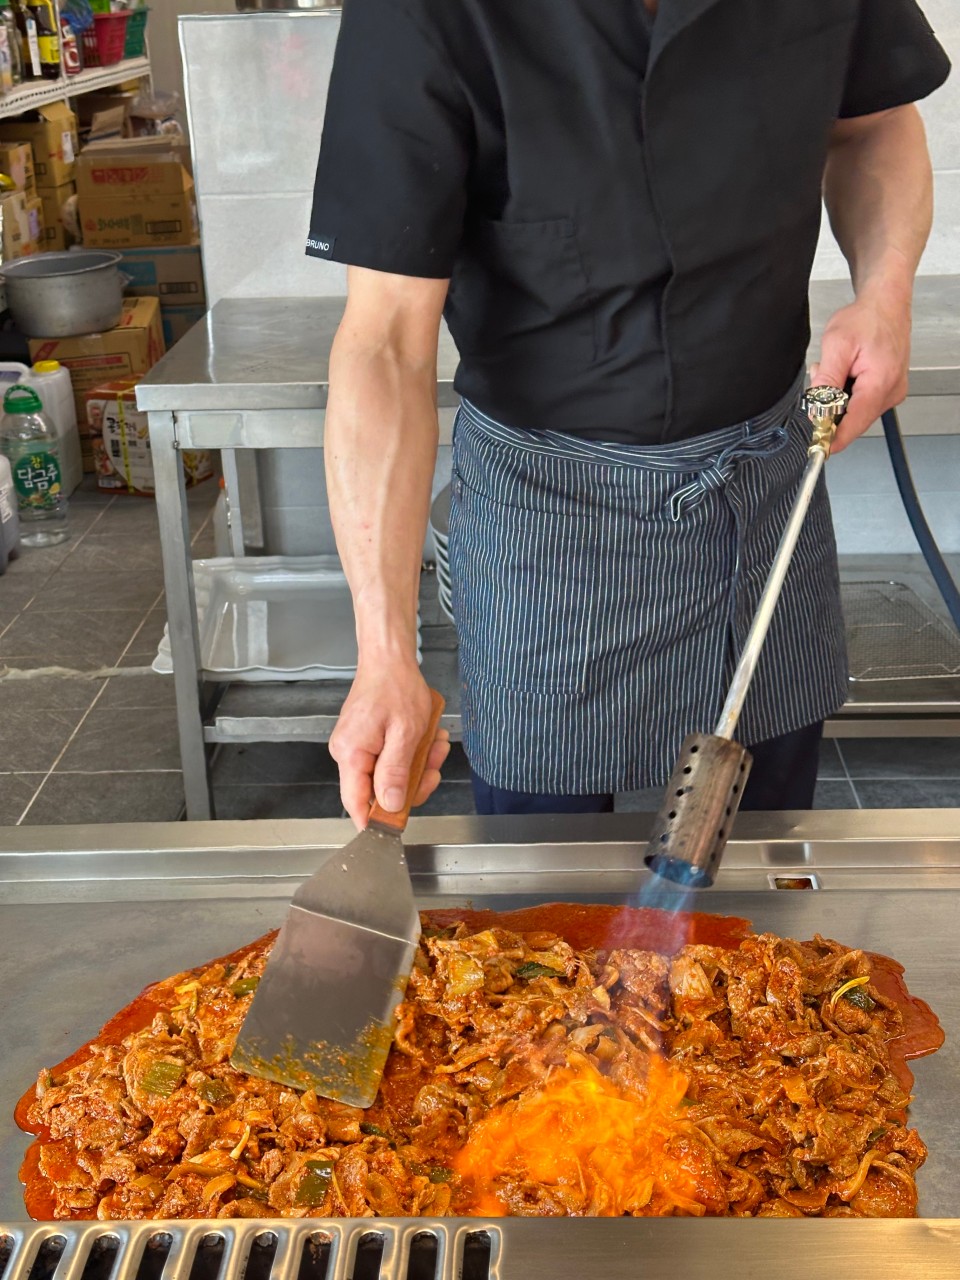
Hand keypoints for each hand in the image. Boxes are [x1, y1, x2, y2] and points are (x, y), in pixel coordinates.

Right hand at [329, 662, 449, 828]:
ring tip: (435, 742)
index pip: (355, 802)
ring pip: (389, 774)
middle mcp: (347, 753)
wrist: (389, 659)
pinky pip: (389, 758)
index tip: (396, 829)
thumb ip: (396, 772)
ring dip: (417, 763)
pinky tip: (426, 737)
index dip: (375, 821)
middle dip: (413, 780)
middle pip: (379, 790)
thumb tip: (391, 805)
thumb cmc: (396, 686)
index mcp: (351, 753)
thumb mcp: (405, 732)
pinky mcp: (366, 741)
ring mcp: (356, 747)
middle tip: (434, 764)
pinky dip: (411, 752)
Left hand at [809, 291, 910, 452]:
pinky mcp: (889, 389)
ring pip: (856, 411)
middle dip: (832, 407)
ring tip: (840, 368)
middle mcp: (891, 391)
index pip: (855, 423)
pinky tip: (848, 372)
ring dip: (840, 397)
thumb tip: (818, 408)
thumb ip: (826, 379)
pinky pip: (863, 402)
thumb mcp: (837, 345)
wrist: (885, 304)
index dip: (834, 439)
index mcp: (880, 382)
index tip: (819, 450)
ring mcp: (893, 391)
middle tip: (825, 376)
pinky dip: (850, 392)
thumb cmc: (866, 319)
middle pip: (853, 419)